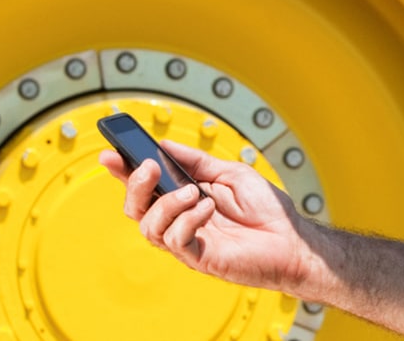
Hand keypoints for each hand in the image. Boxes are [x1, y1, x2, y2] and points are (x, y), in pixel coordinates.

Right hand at [99, 140, 316, 292]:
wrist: (293, 240)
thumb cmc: (267, 210)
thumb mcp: (231, 172)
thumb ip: (196, 161)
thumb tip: (163, 145)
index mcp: (185, 198)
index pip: (146, 186)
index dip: (124, 171)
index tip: (110, 154)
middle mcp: (181, 221)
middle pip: (136, 209)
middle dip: (135, 185)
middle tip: (150, 167)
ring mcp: (188, 241)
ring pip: (149, 227)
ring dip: (166, 204)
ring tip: (194, 192)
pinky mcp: (200, 257)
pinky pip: (176, 240)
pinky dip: (188, 219)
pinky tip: (209, 209)